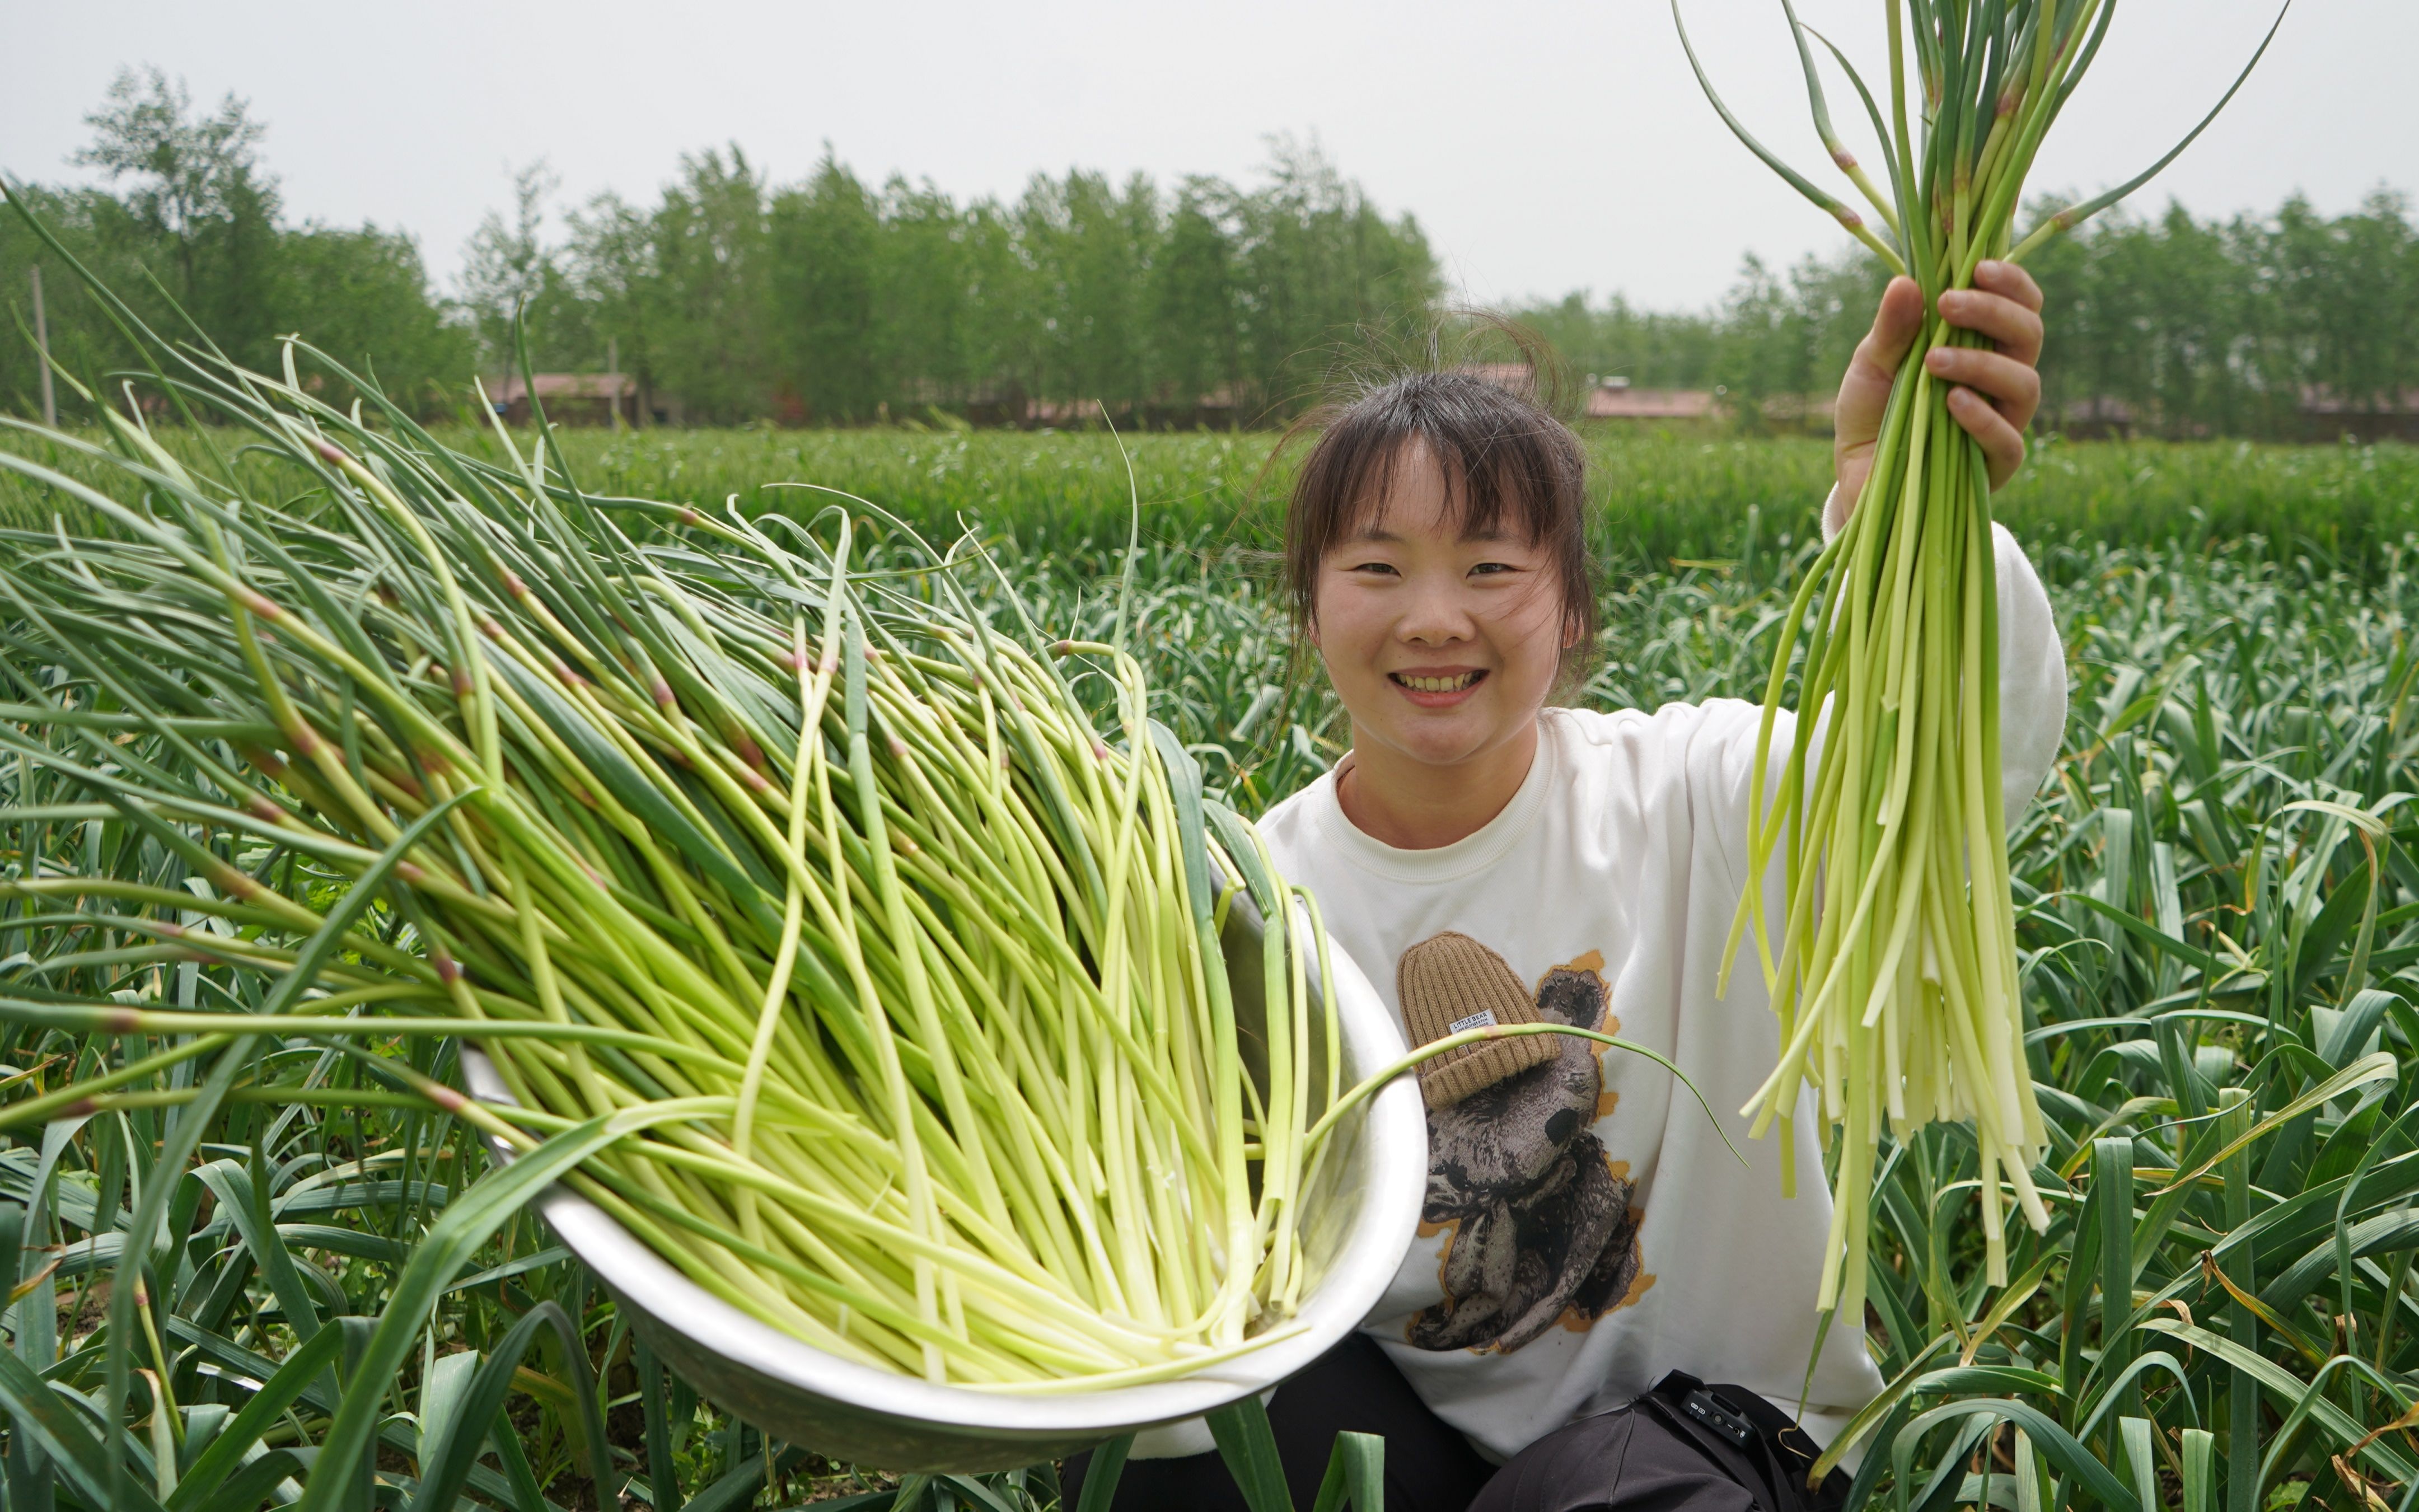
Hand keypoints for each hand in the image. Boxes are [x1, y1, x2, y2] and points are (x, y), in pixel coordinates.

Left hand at [1832, 260, 2045, 513]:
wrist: (1857, 475)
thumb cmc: (1872, 412)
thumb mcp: (1872, 364)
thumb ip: (1891, 328)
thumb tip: (1905, 282)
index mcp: (1984, 345)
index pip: (2021, 305)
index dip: (2011, 282)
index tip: (1976, 267)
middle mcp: (2002, 380)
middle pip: (2030, 334)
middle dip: (1993, 312)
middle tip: (1947, 304)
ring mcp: (2004, 422)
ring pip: (2025, 384)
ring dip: (1982, 364)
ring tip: (1935, 360)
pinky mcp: (1993, 466)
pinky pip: (2007, 441)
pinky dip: (1983, 419)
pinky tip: (1953, 402)